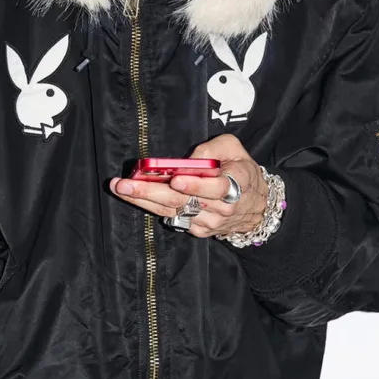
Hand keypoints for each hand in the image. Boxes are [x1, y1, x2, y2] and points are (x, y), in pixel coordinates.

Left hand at [109, 134, 268, 238]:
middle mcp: (221, 208)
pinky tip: (136, 198)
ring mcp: (209, 222)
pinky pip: (172, 218)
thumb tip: (187, 159)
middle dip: (150, 192)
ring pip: (172, 211)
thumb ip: (212, 149)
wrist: (257, 207)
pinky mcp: (199, 230)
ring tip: (121, 189)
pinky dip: (153, 208)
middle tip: (125, 185)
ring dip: (144, 201)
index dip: (195, 185)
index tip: (175, 180)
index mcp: (234, 184)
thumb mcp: (234, 149)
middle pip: (182, 201)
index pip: (215, 188)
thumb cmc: (241, 171)